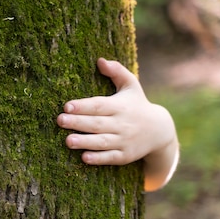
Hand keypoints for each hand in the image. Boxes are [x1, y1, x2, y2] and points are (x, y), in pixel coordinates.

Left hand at [56, 58, 177, 190]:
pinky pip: (110, 157)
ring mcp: (124, 141)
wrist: (160, 131)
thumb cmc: (137, 105)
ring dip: (85, 142)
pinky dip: (98, 158)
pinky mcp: (125, 155)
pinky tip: (84, 157)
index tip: (67, 105)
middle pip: (97, 123)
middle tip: (60, 120)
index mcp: (120, 106)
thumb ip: (117, 72)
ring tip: (68, 141)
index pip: (99, 105)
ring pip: (102, 142)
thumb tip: (100, 60)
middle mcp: (122, 124)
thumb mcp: (131, 86)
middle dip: (78, 122)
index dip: (83, 105)